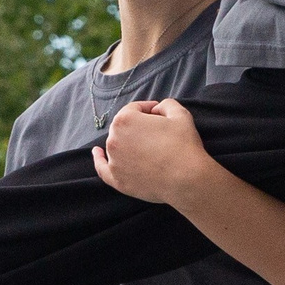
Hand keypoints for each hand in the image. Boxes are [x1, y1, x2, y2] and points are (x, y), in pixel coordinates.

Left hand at [94, 99, 219, 205]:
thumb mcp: (180, 114)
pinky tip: (97, 153)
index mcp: (125, 120)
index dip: (149, 109)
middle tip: (157, 133)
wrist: (186, 179)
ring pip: (116, 145)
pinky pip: (103, 168)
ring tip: (145, 146)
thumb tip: (156, 110)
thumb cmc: (183, 145)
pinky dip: (99, 160)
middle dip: (138, 126)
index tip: (160, 115)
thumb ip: (165, 104)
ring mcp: (113, 161)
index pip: (134, 108)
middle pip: (123, 126)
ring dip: (126, 142)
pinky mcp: (117, 180)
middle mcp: (113, 139)